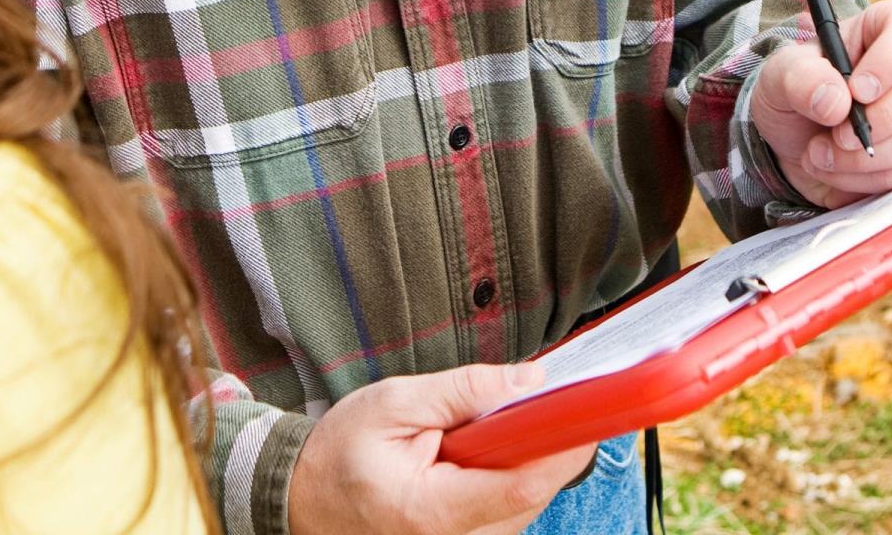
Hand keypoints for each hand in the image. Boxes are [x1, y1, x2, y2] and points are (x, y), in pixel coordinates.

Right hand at [286, 364, 596, 534]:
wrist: (306, 498)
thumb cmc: (340, 453)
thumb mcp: (393, 404)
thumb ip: (463, 393)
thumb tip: (529, 381)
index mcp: (431, 511)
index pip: (520, 484)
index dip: (561, 443)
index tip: (586, 405)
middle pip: (534, 493)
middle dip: (545, 441)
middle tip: (534, 395)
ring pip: (529, 501)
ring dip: (528, 456)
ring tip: (488, 424)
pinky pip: (513, 508)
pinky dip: (512, 472)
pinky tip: (485, 447)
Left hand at [752, 0, 891, 208]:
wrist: (796, 144)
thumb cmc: (796, 93)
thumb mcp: (778, 77)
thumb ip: (799, 78)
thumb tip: (836, 101)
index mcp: (885, 27)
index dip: (889, 58)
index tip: (857, 90)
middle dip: (882, 118)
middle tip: (837, 135)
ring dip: (864, 156)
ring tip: (818, 153)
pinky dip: (866, 177)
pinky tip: (834, 168)